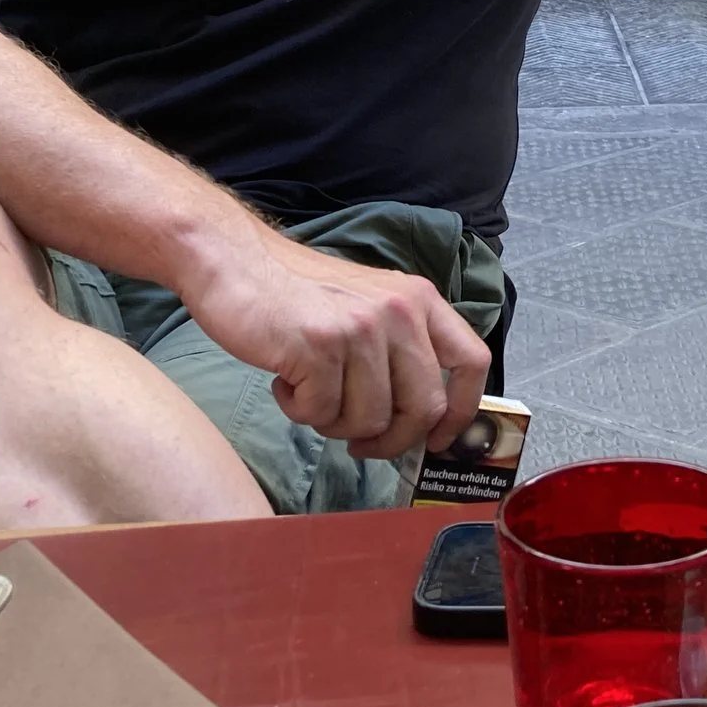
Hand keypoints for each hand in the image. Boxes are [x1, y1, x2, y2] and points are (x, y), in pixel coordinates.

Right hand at [181, 226, 490, 460]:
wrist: (234, 262)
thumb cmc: (298, 294)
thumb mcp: (370, 305)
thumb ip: (402, 348)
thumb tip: (423, 418)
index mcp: (420, 300)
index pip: (473, 362)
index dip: (461, 413)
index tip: (437, 441)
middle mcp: (400, 311)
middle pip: (424, 407)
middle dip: (391, 441)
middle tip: (360, 444)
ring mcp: (361, 328)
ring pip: (370, 420)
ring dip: (335, 423)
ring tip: (310, 391)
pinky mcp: (319, 346)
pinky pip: (322, 414)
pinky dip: (299, 411)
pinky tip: (286, 381)